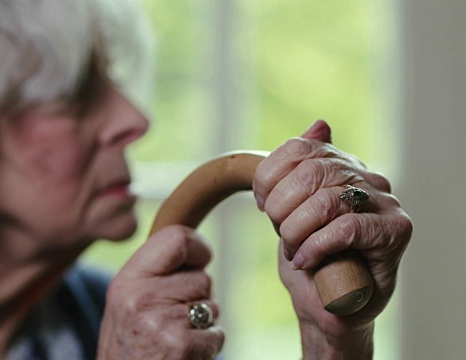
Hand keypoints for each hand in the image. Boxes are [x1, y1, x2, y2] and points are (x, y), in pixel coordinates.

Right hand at [97, 225, 223, 359]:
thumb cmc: (128, 345)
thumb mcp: (126, 301)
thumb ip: (152, 273)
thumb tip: (192, 244)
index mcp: (127, 280)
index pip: (176, 238)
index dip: (198, 247)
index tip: (199, 259)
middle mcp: (140, 297)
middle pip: (201, 276)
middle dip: (198, 295)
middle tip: (174, 316)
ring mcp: (161, 322)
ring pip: (212, 304)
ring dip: (203, 321)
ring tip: (174, 336)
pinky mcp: (181, 345)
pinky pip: (217, 332)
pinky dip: (207, 344)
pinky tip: (183, 354)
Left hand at [252, 120, 411, 358]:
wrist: (329, 308)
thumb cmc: (310, 259)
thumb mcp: (291, 212)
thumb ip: (297, 173)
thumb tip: (320, 124)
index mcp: (340, 166)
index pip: (302, 147)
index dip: (271, 175)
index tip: (263, 204)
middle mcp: (367, 178)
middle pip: (313, 171)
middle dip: (283, 206)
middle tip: (280, 233)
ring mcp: (385, 204)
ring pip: (327, 200)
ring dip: (297, 231)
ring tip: (294, 251)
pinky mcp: (395, 232)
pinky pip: (345, 228)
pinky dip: (315, 247)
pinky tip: (305, 261)